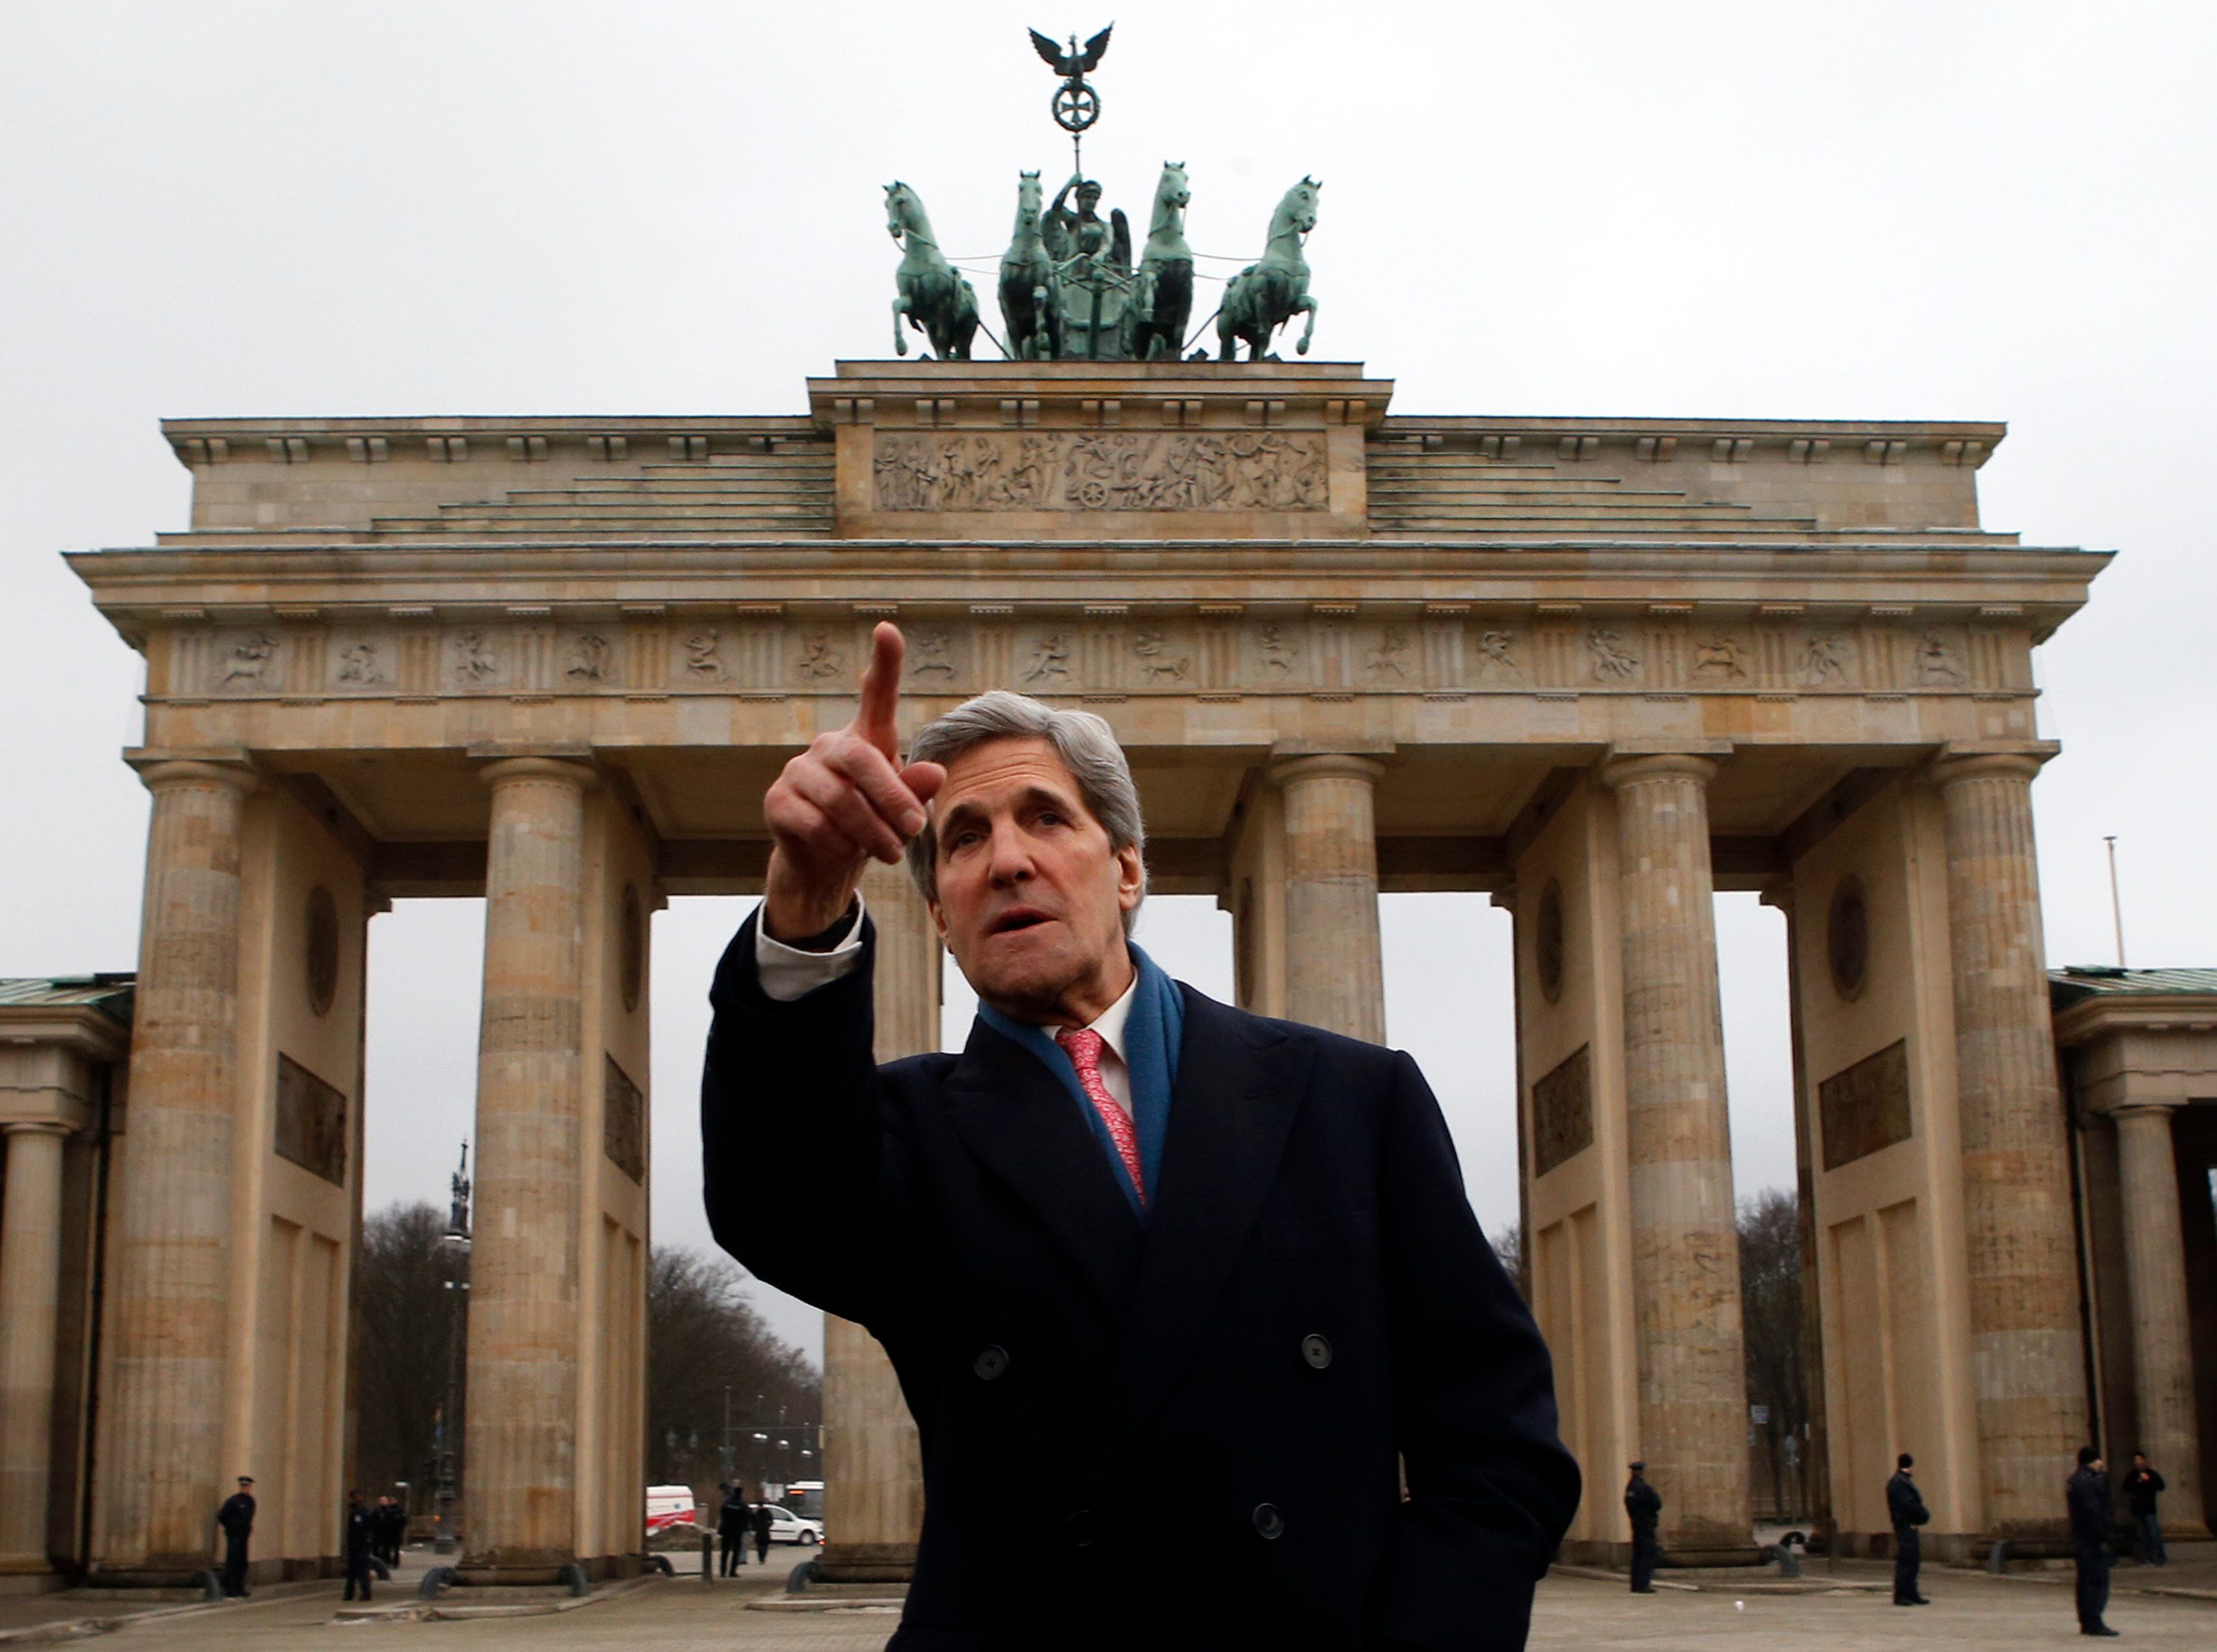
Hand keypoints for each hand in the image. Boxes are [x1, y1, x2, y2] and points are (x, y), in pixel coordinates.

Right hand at [761, 623, 944, 940]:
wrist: (822, 864)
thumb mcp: (899, 809)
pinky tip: (845, 851)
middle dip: (894, 798)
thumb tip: (935, 771)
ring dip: (873, 832)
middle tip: (916, 829)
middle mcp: (828, 746)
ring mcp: (798, 771)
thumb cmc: (868, 825)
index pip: (875, 695)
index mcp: (864, 739)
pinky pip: (817, 825)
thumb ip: (915, 789)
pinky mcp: (777, 802)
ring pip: (841, 800)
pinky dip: (841, 845)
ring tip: (891, 853)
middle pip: (863, 760)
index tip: (888, 629)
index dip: (885, 663)